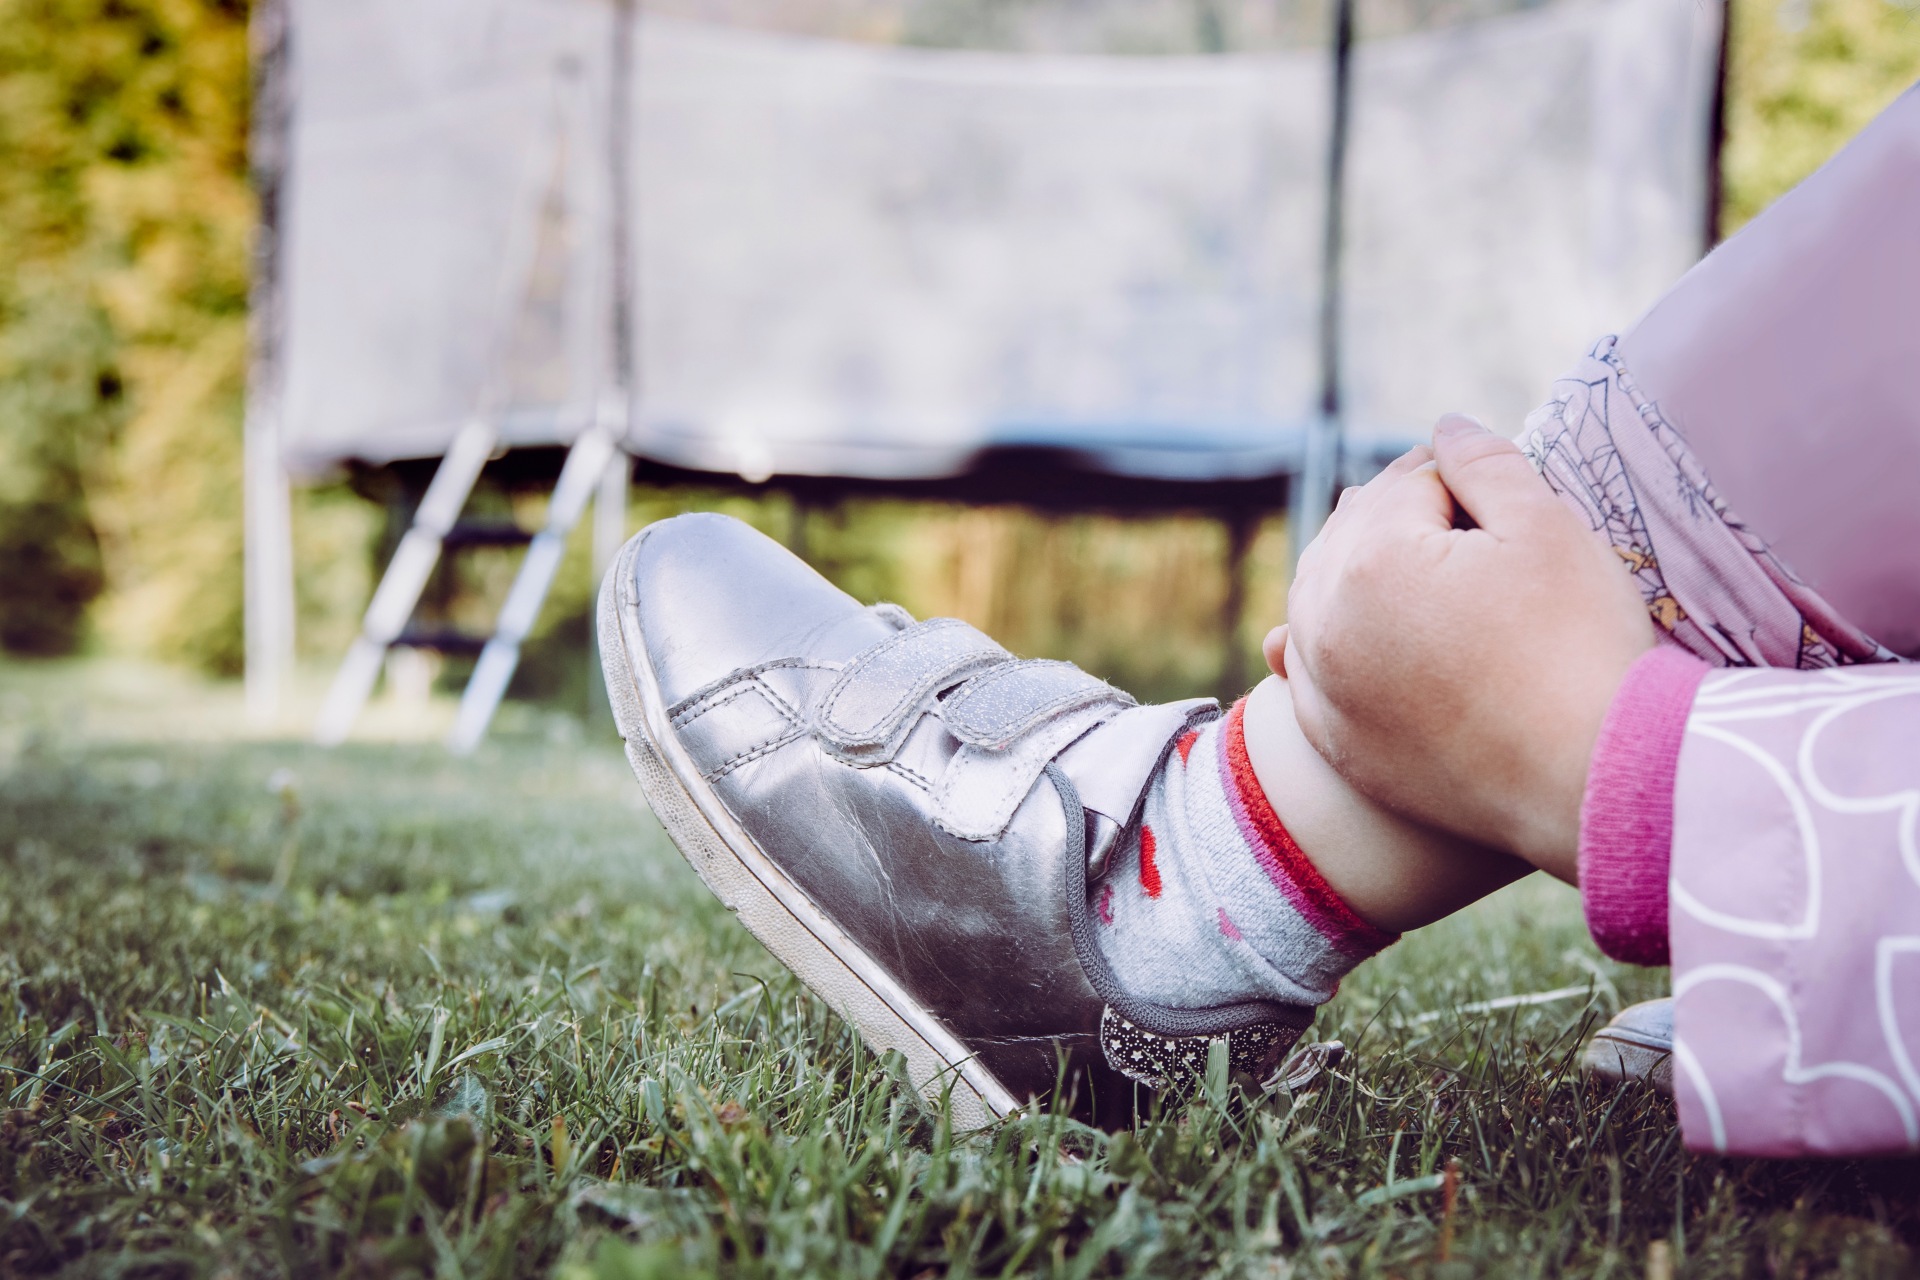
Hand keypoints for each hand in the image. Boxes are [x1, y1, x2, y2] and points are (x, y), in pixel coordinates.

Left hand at [1272, 415, 1654, 876]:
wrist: (1597, 780)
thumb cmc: (1581, 647)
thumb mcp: (1549, 528)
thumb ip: (1485, 463)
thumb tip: (1442, 425)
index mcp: (1370, 556)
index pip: (1410, 484)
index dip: (1461, 478)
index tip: (1497, 487)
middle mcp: (1323, 620)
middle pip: (1352, 535)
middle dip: (1398, 517)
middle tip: (1453, 515)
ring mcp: (1323, 687)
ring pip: (1317, 600)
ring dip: (1348, 571)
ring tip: (1393, 560)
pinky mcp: (1338, 742)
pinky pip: (1305, 677)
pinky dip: (1314, 648)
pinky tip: (1294, 640)